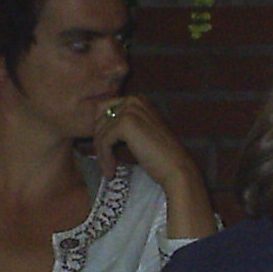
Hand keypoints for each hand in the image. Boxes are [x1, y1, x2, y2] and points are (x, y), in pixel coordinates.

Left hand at [91, 94, 212, 237]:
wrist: (176, 168)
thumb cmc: (160, 156)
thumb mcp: (139, 134)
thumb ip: (121, 127)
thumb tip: (96, 130)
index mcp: (138, 100)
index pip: (104, 110)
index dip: (102, 132)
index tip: (106, 153)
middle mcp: (134, 100)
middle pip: (99, 118)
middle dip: (99, 141)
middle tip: (106, 162)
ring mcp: (130, 110)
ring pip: (100, 131)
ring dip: (101, 153)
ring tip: (109, 170)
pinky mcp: (125, 123)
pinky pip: (103, 141)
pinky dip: (104, 157)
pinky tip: (110, 171)